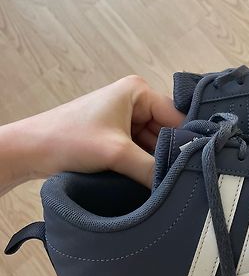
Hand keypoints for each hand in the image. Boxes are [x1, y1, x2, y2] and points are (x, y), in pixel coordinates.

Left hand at [0, 76, 184, 192]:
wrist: (29, 151)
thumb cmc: (68, 140)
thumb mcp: (116, 153)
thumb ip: (152, 168)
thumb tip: (180, 184)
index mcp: (138, 91)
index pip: (175, 116)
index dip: (183, 141)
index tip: (192, 167)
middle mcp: (135, 100)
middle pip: (165, 130)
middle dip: (168, 153)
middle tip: (180, 179)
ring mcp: (125, 117)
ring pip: (153, 142)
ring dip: (155, 161)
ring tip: (165, 182)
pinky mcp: (116, 133)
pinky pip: (140, 148)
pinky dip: (143, 163)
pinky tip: (149, 179)